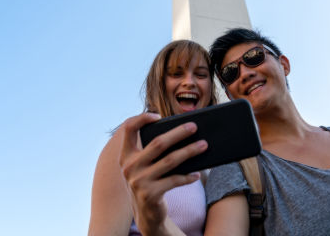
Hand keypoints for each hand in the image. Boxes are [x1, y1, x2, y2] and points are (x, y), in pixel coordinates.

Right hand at [119, 113, 207, 235]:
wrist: (145, 214)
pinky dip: (188, 176)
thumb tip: (182, 131)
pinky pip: (174, 180)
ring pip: (170, 161)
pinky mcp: (150, 195)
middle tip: (194, 126)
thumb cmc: (150, 181)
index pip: (128, 129)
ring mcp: (138, 181)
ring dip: (189, 151)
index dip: (141, 119)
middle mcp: (129, 167)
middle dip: (178, 133)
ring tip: (204, 145)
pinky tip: (197, 173)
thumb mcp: (144, 165)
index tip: (158, 116)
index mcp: (126, 155)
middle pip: (158, 143)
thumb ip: (153, 150)